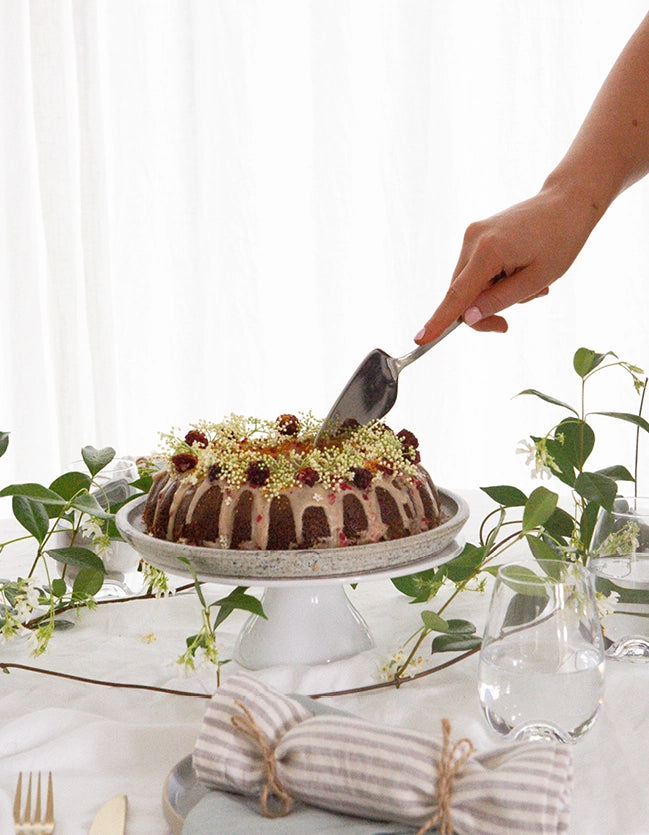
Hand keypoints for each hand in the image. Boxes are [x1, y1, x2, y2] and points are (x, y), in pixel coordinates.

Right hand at [415, 182, 599, 341]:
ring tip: (528, 284)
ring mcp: (472, 235)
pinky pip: (475, 272)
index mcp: (489, 250)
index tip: (420, 339)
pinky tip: (518, 272)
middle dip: (481, 311)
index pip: (457, 295)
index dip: (438, 321)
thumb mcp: (537, 279)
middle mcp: (473, 240)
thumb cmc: (561, 239)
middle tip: (507, 324)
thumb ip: (499, 301)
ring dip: (492, 295)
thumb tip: (466, 318)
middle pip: (461, 294)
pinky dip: (493, 281)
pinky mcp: (477, 235)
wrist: (568, 201)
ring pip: (468, 285)